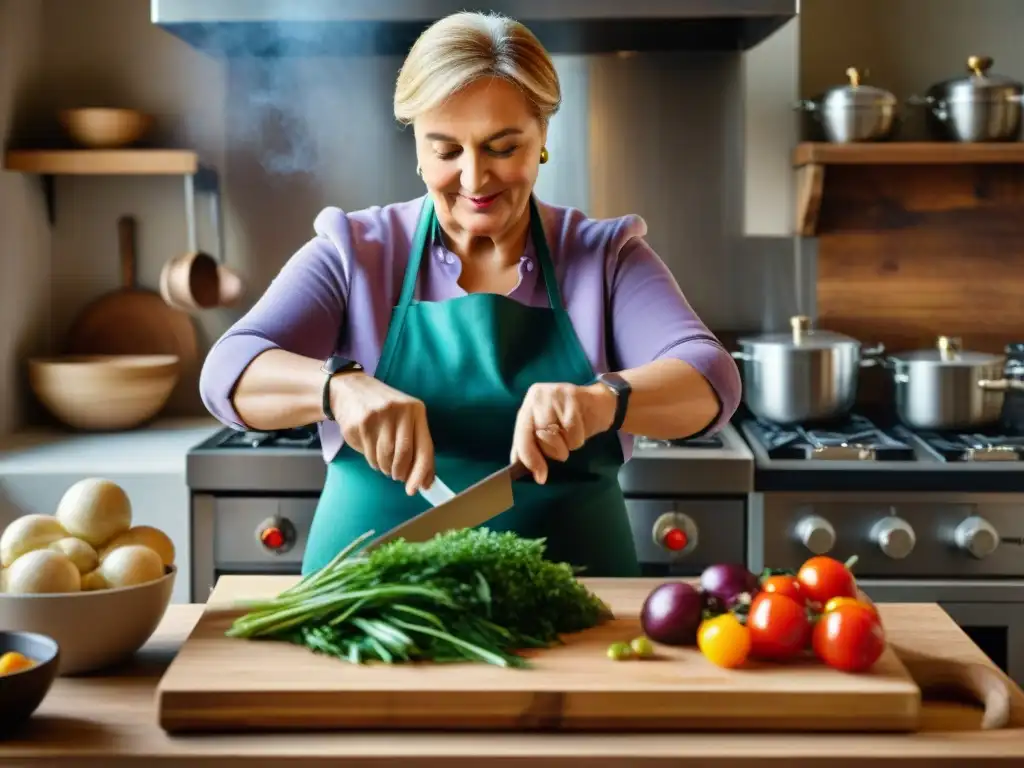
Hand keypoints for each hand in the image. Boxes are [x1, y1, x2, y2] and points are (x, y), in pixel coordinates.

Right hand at [331, 373, 434, 494]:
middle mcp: (399, 411)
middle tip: (397, 476)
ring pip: (385, 457)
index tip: (415, 489)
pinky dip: (372, 461)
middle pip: (403, 455)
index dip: (421, 472)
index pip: (424, 448)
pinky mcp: (360, 424)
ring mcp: (378, 416)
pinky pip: (369, 455)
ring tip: (384, 463)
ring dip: (385, 468)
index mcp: (416, 410)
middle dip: (400, 472)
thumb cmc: (384, 409)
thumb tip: (425, 480)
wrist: (350, 389)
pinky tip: (372, 452)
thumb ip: (417, 444)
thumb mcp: (405, 417)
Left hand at [510, 382, 616, 483]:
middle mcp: (538, 397)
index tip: (540, 477)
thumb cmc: (568, 419)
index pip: (522, 435)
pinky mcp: (573, 397)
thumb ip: (530, 445)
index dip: (530, 458)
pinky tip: (582, 428)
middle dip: (553, 450)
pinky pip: (574, 433)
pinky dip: (579, 439)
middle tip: (563, 445)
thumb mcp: (545, 429)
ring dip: (568, 445)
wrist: (598, 403)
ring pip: (558, 436)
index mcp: (527, 406)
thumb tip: (517, 465)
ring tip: (572, 434)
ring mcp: (555, 395)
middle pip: (541, 436)